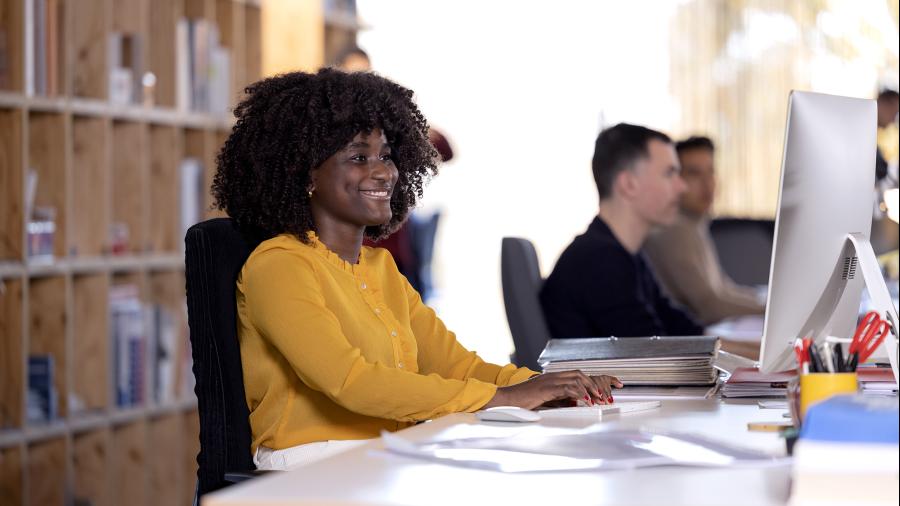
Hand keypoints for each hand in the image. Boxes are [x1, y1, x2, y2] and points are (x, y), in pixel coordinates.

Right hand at [483, 371, 622, 409]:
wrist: (507, 399)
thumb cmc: (524, 401)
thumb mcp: (547, 400)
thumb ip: (562, 399)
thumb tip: (577, 403)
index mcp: (556, 377)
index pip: (581, 374)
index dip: (599, 378)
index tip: (616, 384)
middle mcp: (555, 376)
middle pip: (582, 374)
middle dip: (598, 384)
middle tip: (609, 397)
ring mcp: (551, 380)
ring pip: (577, 379)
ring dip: (592, 389)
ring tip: (600, 400)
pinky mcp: (546, 388)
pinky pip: (567, 388)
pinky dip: (579, 394)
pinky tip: (586, 401)